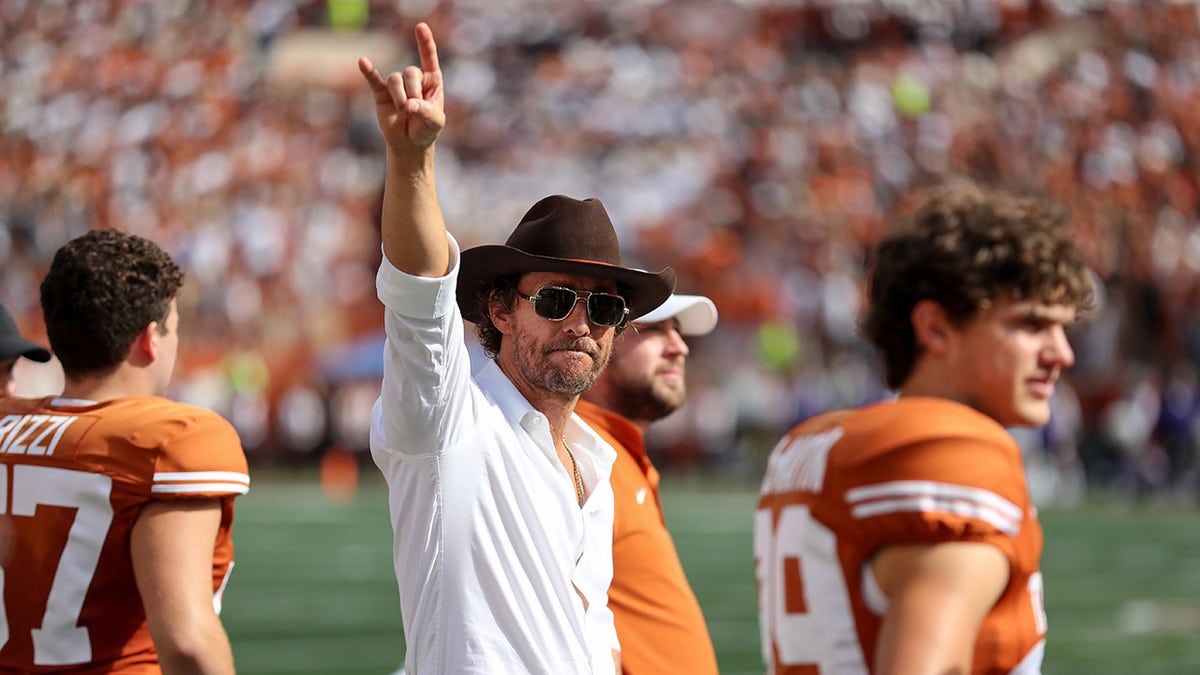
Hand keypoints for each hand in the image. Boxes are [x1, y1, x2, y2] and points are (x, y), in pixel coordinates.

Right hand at [358, 22, 444, 151]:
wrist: (409, 144)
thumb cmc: (426, 130)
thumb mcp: (435, 124)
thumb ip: (427, 113)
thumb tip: (410, 106)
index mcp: (432, 80)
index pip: (429, 57)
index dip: (425, 42)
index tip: (420, 27)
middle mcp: (414, 79)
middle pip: (410, 72)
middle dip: (413, 92)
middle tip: (414, 110)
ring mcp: (397, 85)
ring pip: (395, 79)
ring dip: (399, 97)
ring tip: (404, 112)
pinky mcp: (381, 93)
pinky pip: (373, 80)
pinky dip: (368, 71)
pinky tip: (363, 62)